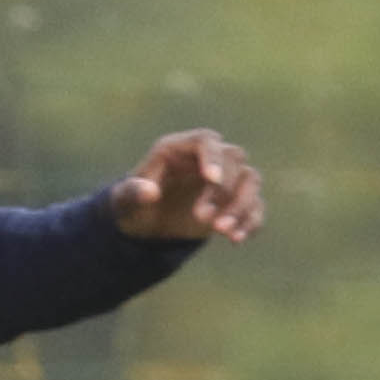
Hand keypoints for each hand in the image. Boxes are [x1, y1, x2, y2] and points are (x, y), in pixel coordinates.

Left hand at [109, 129, 262, 245]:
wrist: (145, 222)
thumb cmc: (133, 202)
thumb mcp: (124, 200)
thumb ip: (132, 193)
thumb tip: (150, 193)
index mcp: (179, 148)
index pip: (205, 140)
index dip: (212, 157)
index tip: (212, 178)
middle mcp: (207, 157)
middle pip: (233, 159)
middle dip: (221, 189)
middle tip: (202, 217)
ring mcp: (226, 177)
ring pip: (251, 180)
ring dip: (241, 205)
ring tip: (221, 231)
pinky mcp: (236, 200)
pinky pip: (255, 205)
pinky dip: (250, 221)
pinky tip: (235, 239)